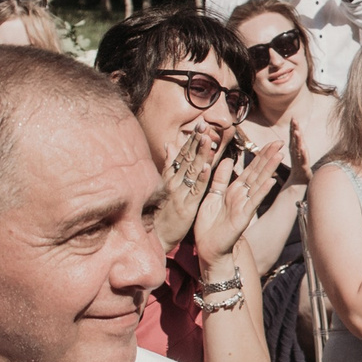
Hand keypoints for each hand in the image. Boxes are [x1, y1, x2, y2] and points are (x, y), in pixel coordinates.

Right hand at [153, 127, 218, 249]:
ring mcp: (179, 194)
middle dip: (195, 140)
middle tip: (204, 124)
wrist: (154, 237)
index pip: (182, 154)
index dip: (191, 139)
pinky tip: (208, 167)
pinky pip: (195, 190)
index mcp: (169, 177)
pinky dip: (201, 178)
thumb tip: (169, 144)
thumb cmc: (159, 212)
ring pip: (191, 171)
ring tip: (207, 139)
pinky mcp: (185, 207)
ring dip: (200, 154)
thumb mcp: (163, 186)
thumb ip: (168, 165)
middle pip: (186, 158)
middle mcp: (173, 182)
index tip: (200, 123)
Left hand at [195, 133, 283, 263]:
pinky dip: (262, 191)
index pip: (250, 169)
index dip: (260, 155)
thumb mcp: (212, 195)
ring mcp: (244, 206)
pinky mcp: (243, 217)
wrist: (208, 248)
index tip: (271, 142)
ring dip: (269, 169)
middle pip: (257, 173)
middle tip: (280, 142)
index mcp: (234, 190)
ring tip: (279, 155)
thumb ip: (220, 178)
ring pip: (258, 184)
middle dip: (268, 157)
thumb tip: (228, 159)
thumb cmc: (208, 225)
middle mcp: (242, 196)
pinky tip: (271, 181)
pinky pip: (253, 202)